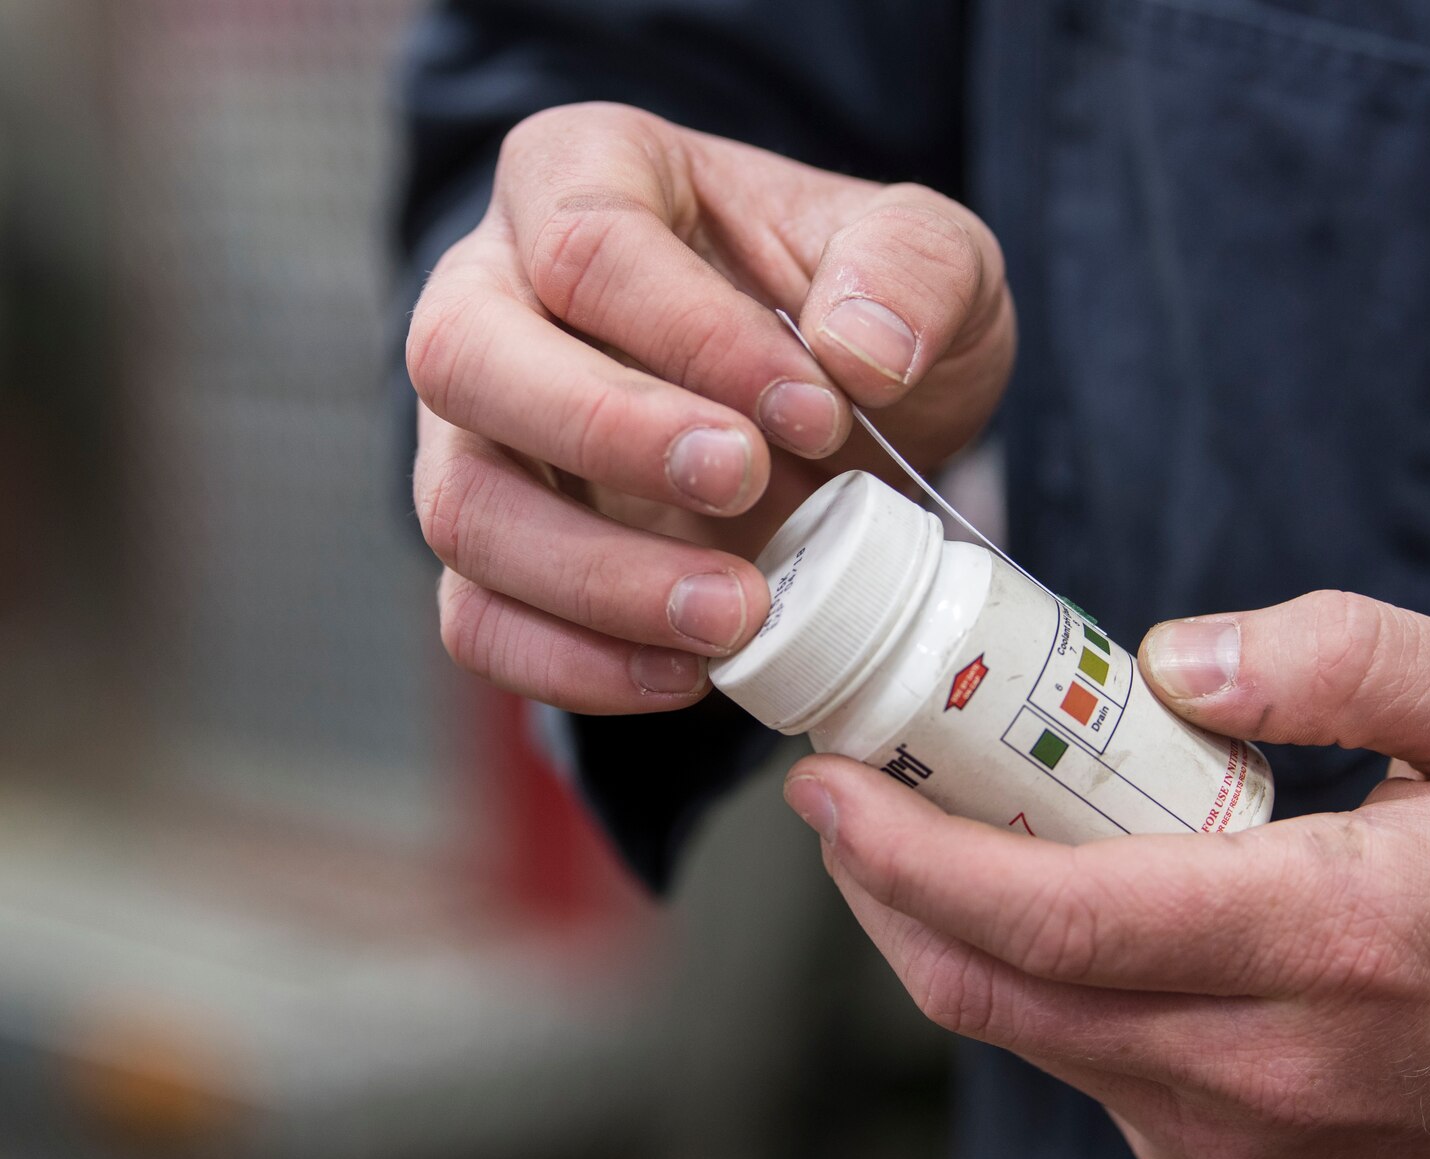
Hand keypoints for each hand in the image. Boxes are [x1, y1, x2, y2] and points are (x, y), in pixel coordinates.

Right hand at [407, 103, 1014, 711]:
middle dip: (606, 434)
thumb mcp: (934, 254)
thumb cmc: (859, 308)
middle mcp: (492, 296)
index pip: (589, 245)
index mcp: (584, 175)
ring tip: (738, 613)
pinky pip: (478, 621)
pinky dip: (572, 665)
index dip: (700, 337)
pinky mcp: (498, 553)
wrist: (843, 415)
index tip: (818, 410)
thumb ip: (916, 269)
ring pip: (460, 507)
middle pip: (464, 359)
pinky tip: (686, 675)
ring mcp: (476, 435)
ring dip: (596, 578)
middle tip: (743, 484)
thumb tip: (860, 350)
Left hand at [783, 591, 1429, 1158]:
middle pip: (994, 993)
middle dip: (882, 893)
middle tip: (845, 798)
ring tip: (936, 832)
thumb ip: (1353, 658)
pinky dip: (1043, 987)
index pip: (1052, 912)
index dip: (906, 851)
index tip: (828, 782)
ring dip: (950, 939)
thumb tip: (1176, 659)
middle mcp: (1261, 1066)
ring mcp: (1237, 1142)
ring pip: (1027, 1040)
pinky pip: (1094, 1073)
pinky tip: (1065, 911)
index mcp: (1326, 939)